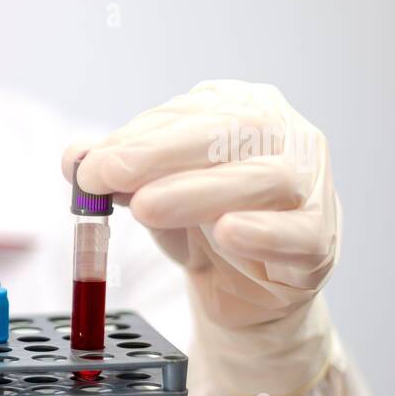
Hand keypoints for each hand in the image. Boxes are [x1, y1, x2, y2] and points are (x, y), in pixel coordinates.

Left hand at [63, 80, 338, 329]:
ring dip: (198, 192)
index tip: (90, 163)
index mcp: (243, 109)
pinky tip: (228, 232)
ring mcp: (311, 185)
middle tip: (105, 176)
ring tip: (146, 206)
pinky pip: (296, 233)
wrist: (243, 287)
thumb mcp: (150, 192)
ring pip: (262, 180)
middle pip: (228, 134)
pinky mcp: (320, 239)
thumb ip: (116, 172)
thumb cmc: (199, 225)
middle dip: (157, 155)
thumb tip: (74, 157)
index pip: (190, 114)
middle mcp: (285, 136)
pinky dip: (261, 233)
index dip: (137, 136)